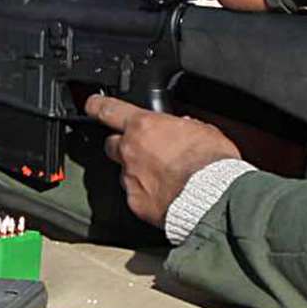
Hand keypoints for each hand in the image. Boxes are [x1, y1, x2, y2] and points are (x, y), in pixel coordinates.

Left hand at [87, 94, 240, 226]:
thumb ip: (185, 126)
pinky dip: (146, 195)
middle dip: (123, 145)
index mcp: (145, 126)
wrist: (214, 199)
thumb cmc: (212, 163)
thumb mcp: (204, 131)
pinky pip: (135, 195)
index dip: (97, 105)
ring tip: (162, 177)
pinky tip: (165, 195)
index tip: (92, 104)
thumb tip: (183, 126)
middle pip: (112, 144)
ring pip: (125, 172)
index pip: (109, 110)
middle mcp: (130, 151)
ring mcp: (130, 179)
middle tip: (143, 149)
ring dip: (138, 172)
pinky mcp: (135, 203)